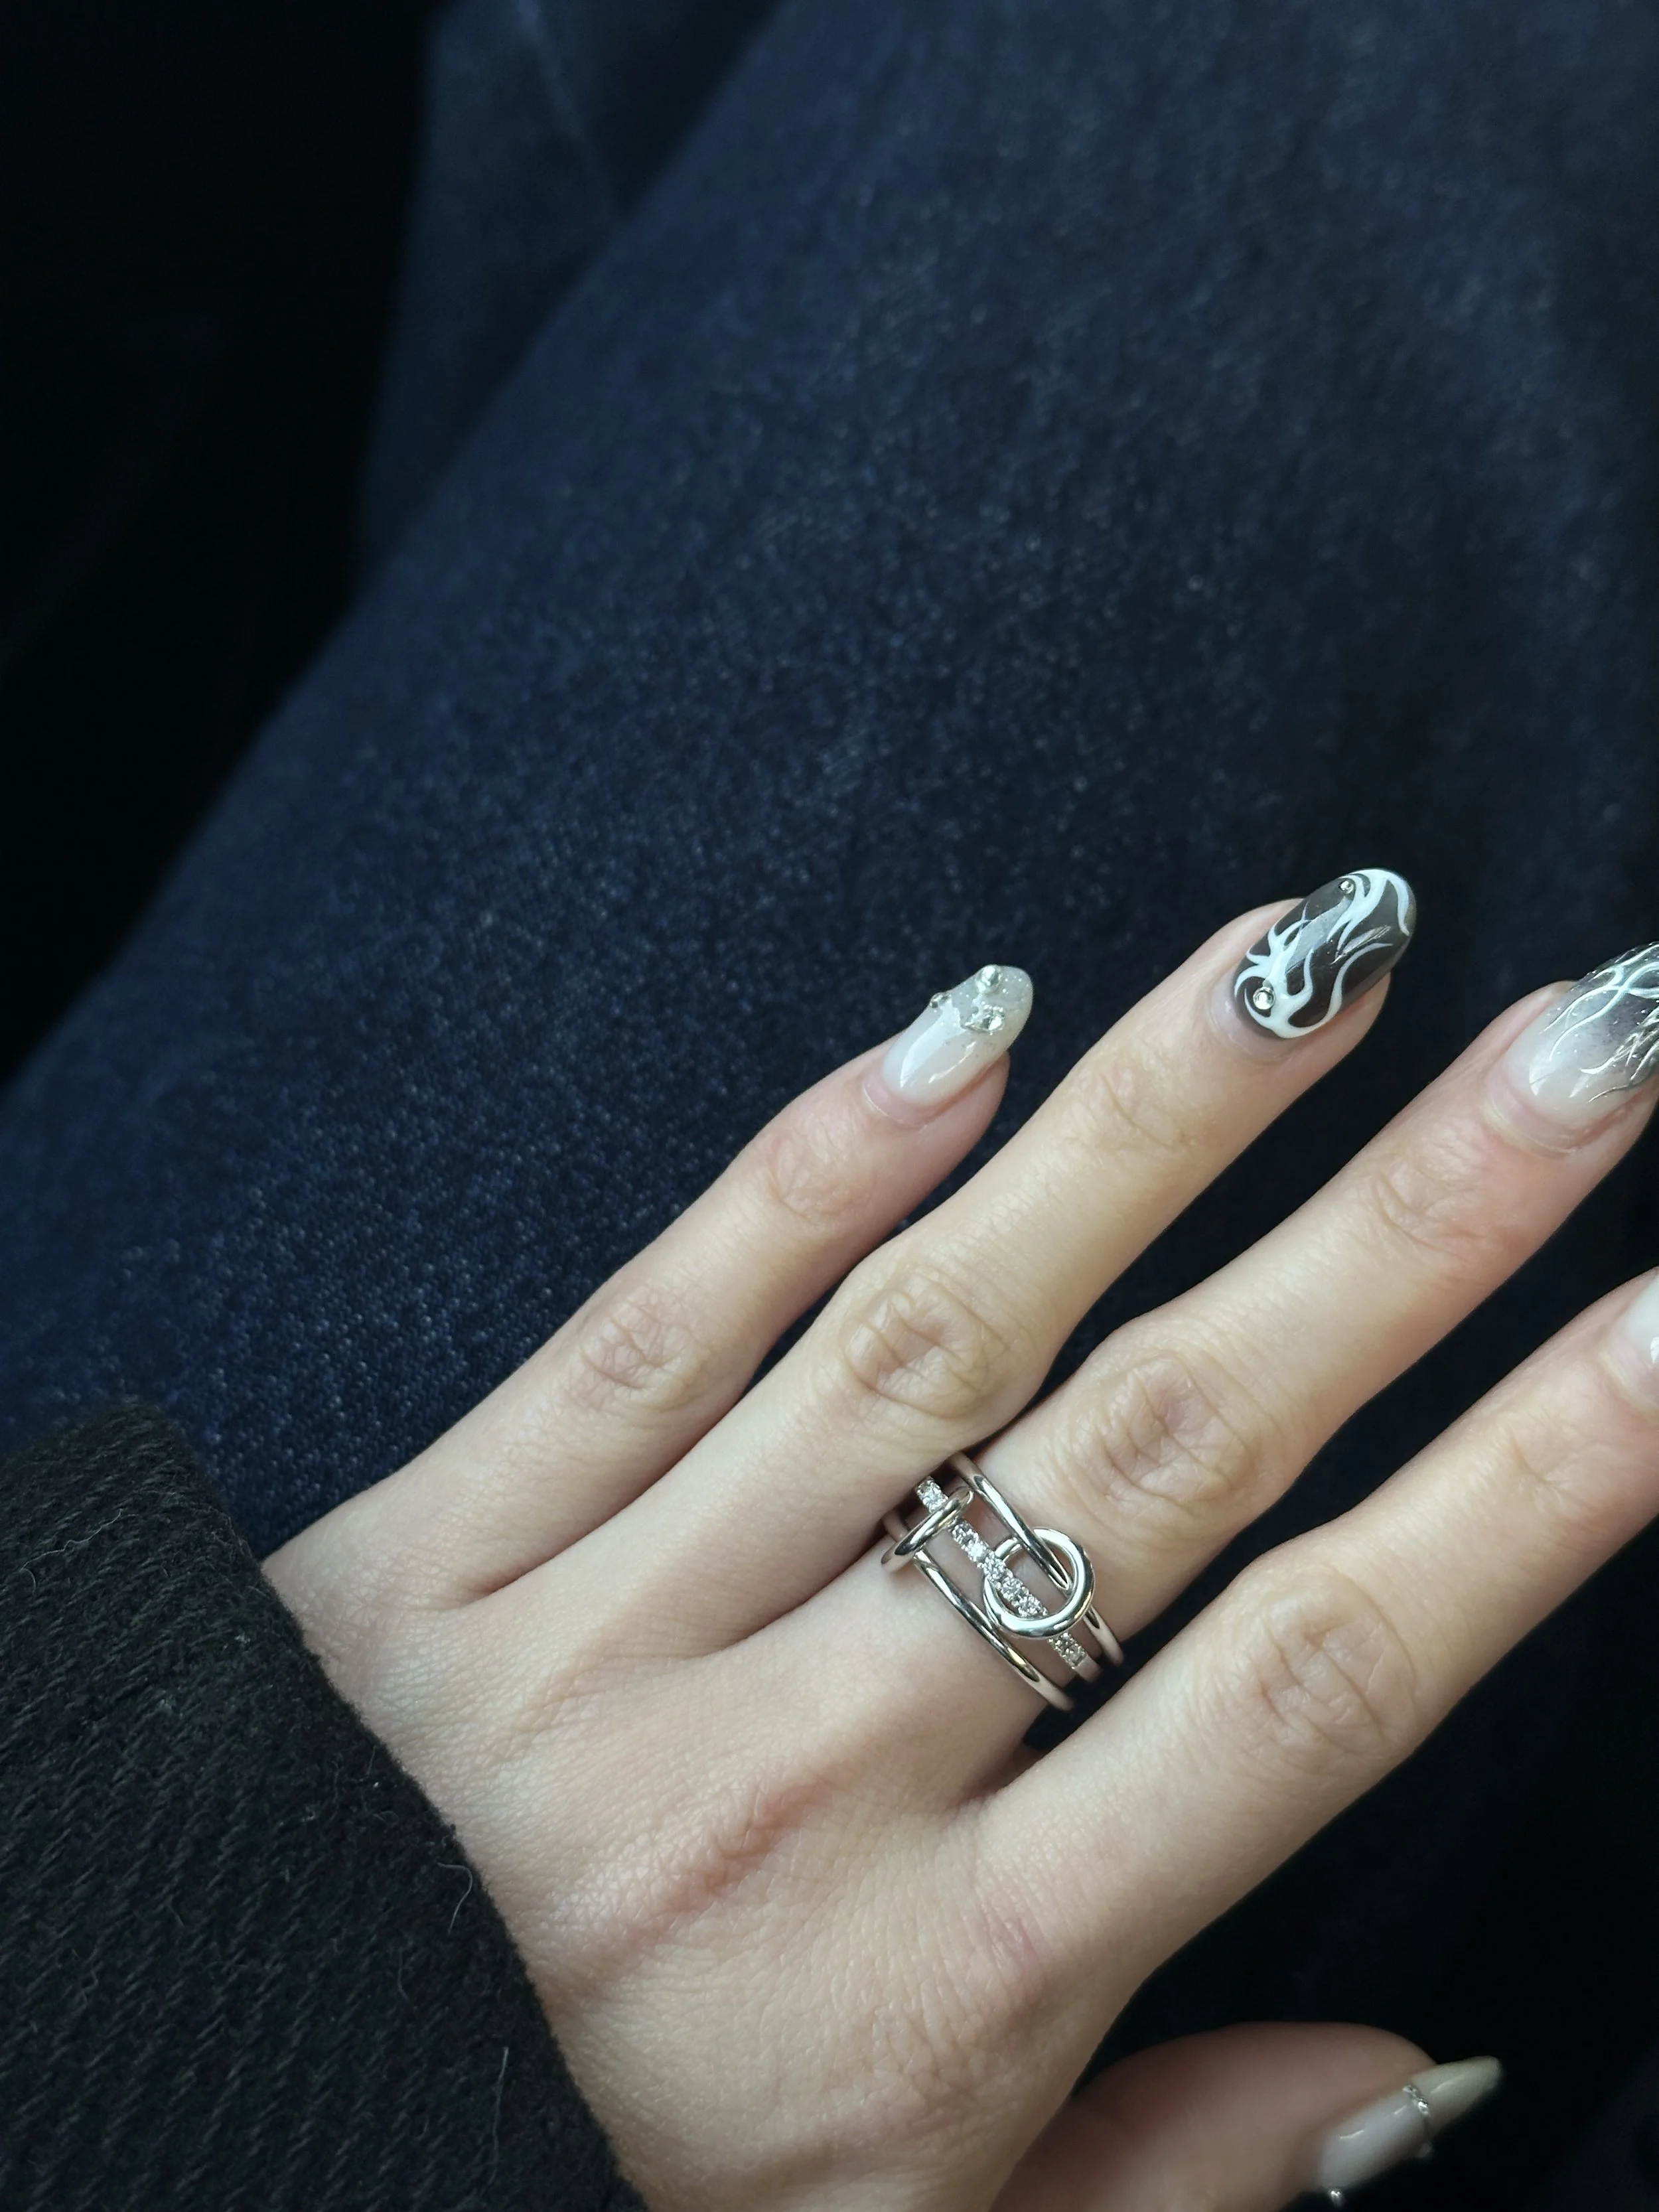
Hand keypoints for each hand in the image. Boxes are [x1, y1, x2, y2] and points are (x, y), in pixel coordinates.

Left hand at [267, 880, 1658, 2208]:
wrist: (176, 2157)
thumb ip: (1160, 2178)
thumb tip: (1415, 2080)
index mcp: (943, 1989)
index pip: (1305, 1687)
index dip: (1525, 1497)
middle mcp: (803, 1774)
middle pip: (1159, 1453)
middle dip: (1407, 1238)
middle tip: (1586, 1041)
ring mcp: (608, 1630)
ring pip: (927, 1333)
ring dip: (1143, 1125)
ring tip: (1320, 953)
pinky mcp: (442, 1538)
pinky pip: (650, 1320)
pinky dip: (808, 1163)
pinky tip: (964, 1020)